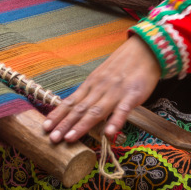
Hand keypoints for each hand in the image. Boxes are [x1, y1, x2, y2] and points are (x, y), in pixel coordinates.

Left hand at [43, 36, 160, 143]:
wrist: (144, 51)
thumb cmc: (122, 67)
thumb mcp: (102, 77)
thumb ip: (91, 93)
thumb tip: (76, 110)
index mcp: (91, 85)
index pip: (71, 102)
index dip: (58, 115)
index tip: (45, 127)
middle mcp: (100, 88)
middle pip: (80, 109)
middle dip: (65, 124)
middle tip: (52, 138)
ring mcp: (115, 92)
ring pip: (96, 111)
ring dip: (82, 125)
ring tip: (70, 138)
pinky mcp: (133, 95)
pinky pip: (123, 110)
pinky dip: (115, 121)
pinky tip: (109, 133)